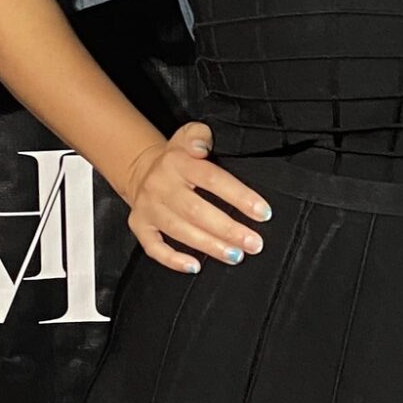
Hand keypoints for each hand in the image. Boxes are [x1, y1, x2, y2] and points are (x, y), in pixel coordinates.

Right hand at [124, 122, 271, 273]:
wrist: (141, 169)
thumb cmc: (178, 157)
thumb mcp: (189, 135)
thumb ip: (201, 136)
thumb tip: (203, 148)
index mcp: (177, 162)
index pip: (212, 179)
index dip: (239, 197)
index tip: (262, 213)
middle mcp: (160, 185)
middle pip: (196, 210)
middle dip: (228, 230)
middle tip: (254, 243)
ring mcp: (148, 207)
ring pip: (179, 231)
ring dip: (209, 246)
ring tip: (236, 255)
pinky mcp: (139, 225)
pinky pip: (153, 247)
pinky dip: (173, 260)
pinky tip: (195, 266)